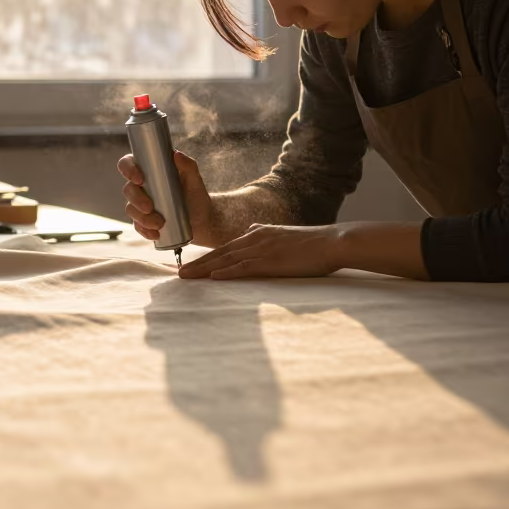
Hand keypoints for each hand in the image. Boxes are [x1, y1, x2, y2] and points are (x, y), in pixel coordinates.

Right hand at [117, 150, 217, 244]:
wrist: (202, 221)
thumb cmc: (196, 195)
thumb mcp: (195, 180)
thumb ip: (188, 165)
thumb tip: (176, 154)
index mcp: (150, 171)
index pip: (128, 164)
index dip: (128, 169)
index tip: (139, 179)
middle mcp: (142, 187)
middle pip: (128, 189)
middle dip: (136, 199)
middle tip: (150, 207)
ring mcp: (141, 205)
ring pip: (130, 209)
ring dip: (142, 218)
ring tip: (159, 224)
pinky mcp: (143, 221)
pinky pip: (137, 226)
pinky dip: (145, 230)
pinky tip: (155, 234)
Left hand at [178, 223, 343, 279]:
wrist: (331, 242)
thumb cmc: (310, 243)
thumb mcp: (282, 233)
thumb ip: (264, 233)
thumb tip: (250, 230)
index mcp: (257, 233)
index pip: (225, 247)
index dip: (206, 256)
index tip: (191, 265)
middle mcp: (255, 238)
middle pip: (220, 253)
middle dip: (198, 264)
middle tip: (177, 273)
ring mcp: (262, 250)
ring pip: (227, 260)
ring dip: (204, 269)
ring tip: (185, 277)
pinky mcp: (272, 261)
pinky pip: (245, 268)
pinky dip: (227, 273)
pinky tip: (213, 277)